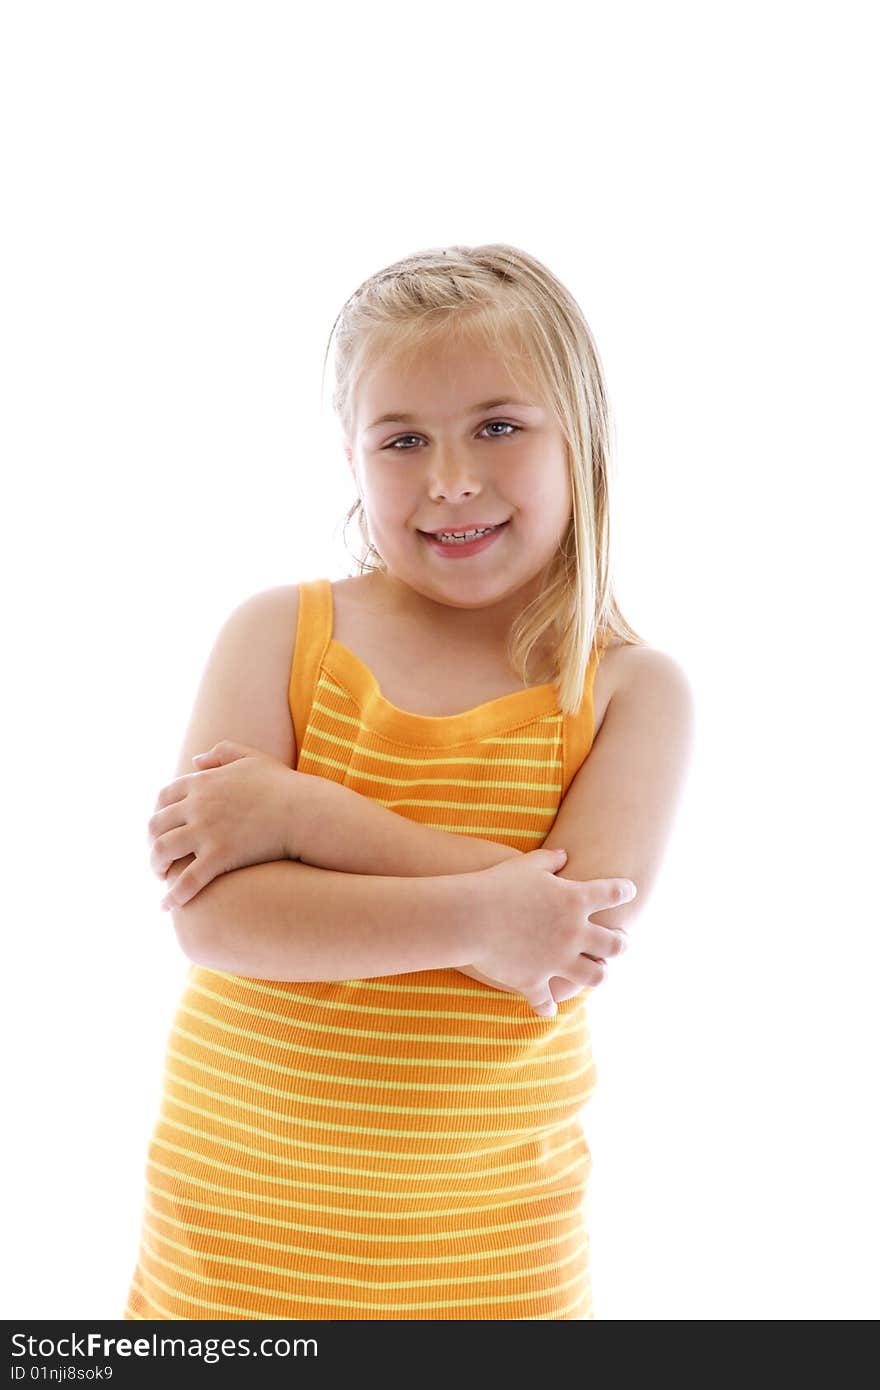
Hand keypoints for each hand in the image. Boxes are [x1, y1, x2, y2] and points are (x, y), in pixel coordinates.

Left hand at [149, 739, 296, 908]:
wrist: (304, 810)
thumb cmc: (283, 785)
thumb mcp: (251, 758)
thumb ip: (222, 752)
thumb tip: (195, 760)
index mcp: (202, 782)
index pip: (163, 798)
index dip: (158, 815)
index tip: (161, 829)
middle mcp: (197, 805)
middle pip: (155, 826)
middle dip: (151, 843)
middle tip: (159, 858)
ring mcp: (206, 831)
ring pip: (162, 852)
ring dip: (156, 867)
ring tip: (162, 878)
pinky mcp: (218, 857)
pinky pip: (186, 881)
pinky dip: (173, 895)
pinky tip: (168, 906)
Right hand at [469, 847, 634, 1016]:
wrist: (468, 917)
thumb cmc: (497, 884)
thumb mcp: (527, 864)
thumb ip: (551, 860)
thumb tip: (564, 855)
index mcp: (576, 900)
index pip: (614, 893)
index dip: (624, 891)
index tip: (629, 891)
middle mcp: (574, 934)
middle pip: (614, 945)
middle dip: (622, 943)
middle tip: (622, 942)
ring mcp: (556, 961)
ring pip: (594, 977)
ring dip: (599, 975)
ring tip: (598, 972)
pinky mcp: (534, 981)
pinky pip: (547, 1000)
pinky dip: (548, 1005)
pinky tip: (549, 1006)